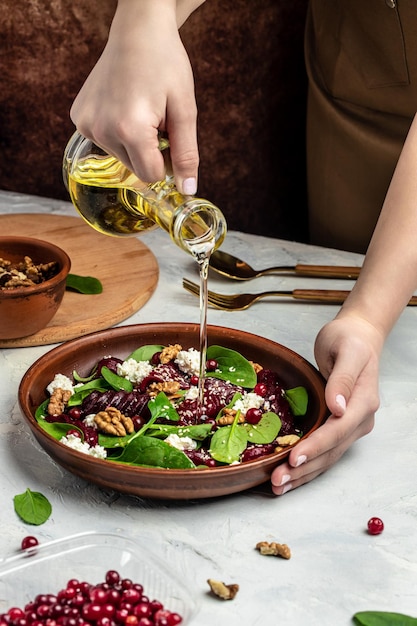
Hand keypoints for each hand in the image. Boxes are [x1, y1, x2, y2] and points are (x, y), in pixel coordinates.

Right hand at [70, 0, 198, 193]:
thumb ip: (186, 155)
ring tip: (139, 109)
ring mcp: (86, 125)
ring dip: (134, 142)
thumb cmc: (166, 64)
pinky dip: (117, 132)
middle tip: (156, 118)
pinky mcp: (79, 118)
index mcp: (130, 130)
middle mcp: (102, 130)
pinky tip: (122, 106)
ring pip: (121, 157)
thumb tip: (188, 191)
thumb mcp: (185, 110)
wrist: (138, 31)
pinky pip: (105, 142)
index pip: (151, 175)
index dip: (167, 161)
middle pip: (135, 168)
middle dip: (150, 151)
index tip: (170, 137)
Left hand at [270, 315, 382, 493]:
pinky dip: (306, 466)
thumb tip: (338, 407)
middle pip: (331, 451)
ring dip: (303, 474)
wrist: (358, 337)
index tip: (294, 457)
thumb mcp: (346, 351)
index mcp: (363, 402)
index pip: (338, 430)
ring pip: (327, 457)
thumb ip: (343, 378)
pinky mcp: (338, 427)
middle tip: (277, 480)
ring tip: (278, 485)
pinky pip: (323, 451)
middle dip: (304, 468)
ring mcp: (350, 426)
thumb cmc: (349, 340)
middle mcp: (359, 419)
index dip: (316, 446)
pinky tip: (289, 475)